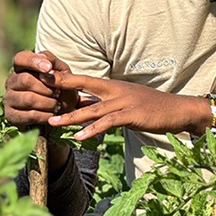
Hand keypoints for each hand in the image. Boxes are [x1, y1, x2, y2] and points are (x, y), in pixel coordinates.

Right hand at [2, 51, 80, 127]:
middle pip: (25, 80)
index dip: (33, 62)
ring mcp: (9, 98)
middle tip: (58, 93)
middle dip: (46, 88)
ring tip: (58, 105)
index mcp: (22, 67)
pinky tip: (52, 115)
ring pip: (28, 99)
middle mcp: (11, 81)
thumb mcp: (61, 71)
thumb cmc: (60, 86)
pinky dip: (45, 115)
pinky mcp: (11, 115)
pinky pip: (29, 115)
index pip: (20, 58)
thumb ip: (54, 63)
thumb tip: (47, 66)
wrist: (59, 110)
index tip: (49, 68)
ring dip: (48, 103)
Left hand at [45, 74, 211, 141]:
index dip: (63, 78)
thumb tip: (77, 108)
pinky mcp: (132, 116)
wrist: (177, 110)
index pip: (83, 79)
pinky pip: (108, 123)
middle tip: (39, 91)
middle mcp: (115, 91)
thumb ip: (100, 104)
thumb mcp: (122, 102)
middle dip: (61, 90)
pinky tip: (81, 137)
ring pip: (93, 109)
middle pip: (84, 87)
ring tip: (53, 122)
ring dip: (71, 117)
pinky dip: (93, 130)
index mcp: (112, 86)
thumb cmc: (148, 107)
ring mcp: (124, 102)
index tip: (42, 78)